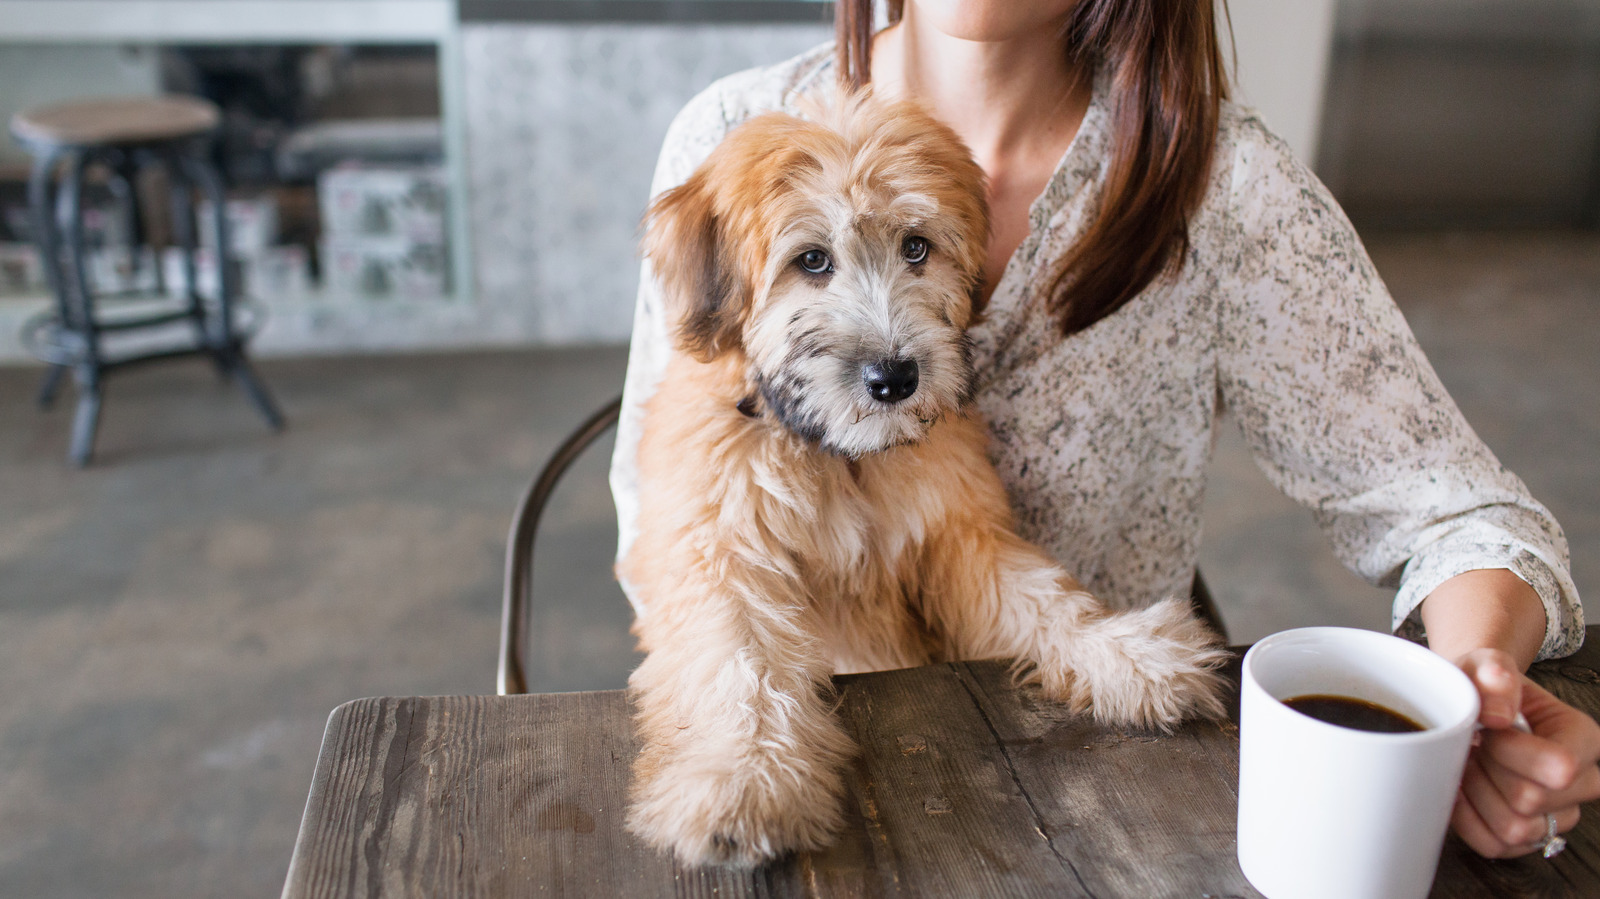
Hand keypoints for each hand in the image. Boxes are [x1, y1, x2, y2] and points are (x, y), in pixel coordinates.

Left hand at [1449, 649, 1599, 857]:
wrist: (1475, 709)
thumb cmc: (1485, 688)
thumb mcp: (1484, 666)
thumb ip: (1493, 674)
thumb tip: (1496, 713)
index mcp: (1584, 738)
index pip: (1559, 767)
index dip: (1509, 751)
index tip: (1488, 730)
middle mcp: (1583, 783)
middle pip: (1530, 801)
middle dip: (1487, 770)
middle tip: (1473, 746)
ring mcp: (1558, 816)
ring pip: (1513, 829)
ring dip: (1476, 794)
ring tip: (1470, 763)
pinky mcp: (1529, 838)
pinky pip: (1494, 846)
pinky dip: (1466, 819)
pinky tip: (1460, 788)